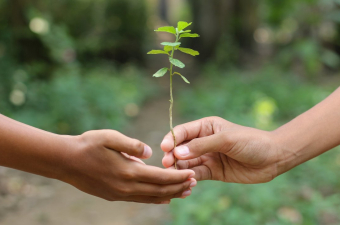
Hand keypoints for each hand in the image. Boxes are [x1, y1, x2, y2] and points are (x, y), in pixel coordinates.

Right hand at [61, 130, 195, 202]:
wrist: (65, 161)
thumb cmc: (87, 145)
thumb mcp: (110, 137)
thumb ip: (133, 145)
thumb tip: (151, 152)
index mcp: (128, 171)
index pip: (160, 177)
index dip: (178, 176)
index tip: (192, 174)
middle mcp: (126, 187)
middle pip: (159, 190)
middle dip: (178, 187)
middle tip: (194, 184)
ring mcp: (120, 194)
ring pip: (151, 198)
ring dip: (169, 195)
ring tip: (184, 192)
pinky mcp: (114, 195)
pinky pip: (139, 200)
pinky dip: (154, 199)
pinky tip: (163, 199)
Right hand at [161, 117, 280, 183]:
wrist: (273, 158)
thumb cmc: (251, 142)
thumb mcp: (226, 140)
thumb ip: (202, 145)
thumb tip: (177, 152)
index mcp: (206, 127)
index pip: (183, 132)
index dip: (172, 139)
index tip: (164, 149)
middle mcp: (204, 141)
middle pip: (181, 148)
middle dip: (172, 155)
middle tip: (167, 164)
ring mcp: (208, 157)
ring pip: (186, 162)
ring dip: (179, 168)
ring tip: (175, 175)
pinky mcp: (213, 171)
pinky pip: (197, 174)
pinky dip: (190, 177)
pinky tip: (188, 182)